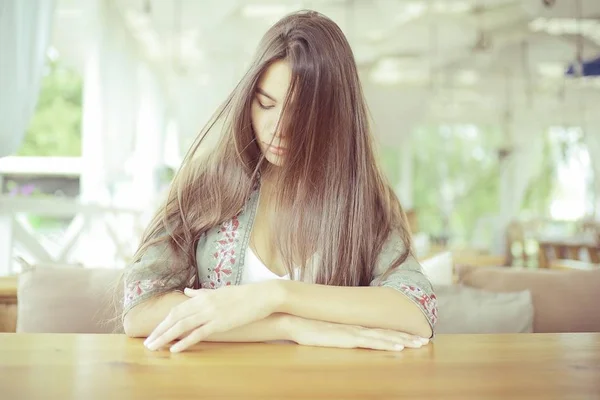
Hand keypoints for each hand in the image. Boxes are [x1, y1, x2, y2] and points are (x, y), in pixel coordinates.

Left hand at [144, 282, 278, 351]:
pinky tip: (174, 349)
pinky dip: (185, 342)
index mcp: (203, 296)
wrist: (263, 295)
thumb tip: (188, 291)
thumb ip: (202, 293)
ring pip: (181, 326)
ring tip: (154, 348)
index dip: (163, 322)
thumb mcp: (220, 291)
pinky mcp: (220, 322)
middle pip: (174, 318)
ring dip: (165, 337)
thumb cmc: (244, 295)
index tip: (154, 332)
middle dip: (159, 331)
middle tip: (147, 343)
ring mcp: (211, 313)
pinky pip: (198, 333)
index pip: (177, 310)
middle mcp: (203, 303)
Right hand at [288, 316, 429, 350]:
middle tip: (425, 340)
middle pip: (387, 332)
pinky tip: (399, 347)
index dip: (397, 333)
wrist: (295, 319)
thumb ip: (337, 332)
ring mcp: (353, 332)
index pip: (380, 330)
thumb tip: (342, 335)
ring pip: (384, 337)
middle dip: (407, 337)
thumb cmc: (307, 326)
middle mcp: (357, 327)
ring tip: (420, 344)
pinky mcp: (348, 338)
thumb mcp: (326, 331)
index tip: (413, 336)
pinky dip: (387, 344)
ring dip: (403, 341)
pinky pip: (372, 342)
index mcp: (353, 326)